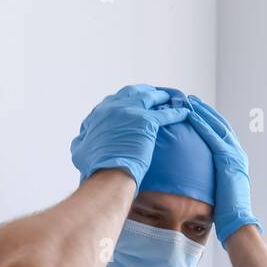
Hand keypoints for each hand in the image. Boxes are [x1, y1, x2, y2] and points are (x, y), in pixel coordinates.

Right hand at [70, 85, 190, 187]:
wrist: (107, 175)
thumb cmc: (94, 168)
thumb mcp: (81, 151)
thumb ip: (82, 141)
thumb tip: (81, 140)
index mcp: (100, 113)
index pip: (115, 100)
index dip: (126, 99)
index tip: (133, 101)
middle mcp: (114, 107)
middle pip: (133, 92)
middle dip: (145, 92)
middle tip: (154, 94)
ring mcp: (130, 112)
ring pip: (150, 98)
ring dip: (162, 96)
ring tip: (171, 97)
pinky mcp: (146, 122)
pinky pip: (166, 114)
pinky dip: (176, 111)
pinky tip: (185, 112)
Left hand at [185, 95, 261, 245]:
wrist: (238, 223)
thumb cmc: (226, 214)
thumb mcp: (217, 191)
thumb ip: (209, 181)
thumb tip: (193, 181)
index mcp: (235, 161)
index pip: (221, 134)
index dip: (208, 120)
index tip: (195, 110)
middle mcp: (237, 155)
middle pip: (220, 125)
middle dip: (205, 110)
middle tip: (190, 99)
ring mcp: (235, 156)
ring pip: (217, 126)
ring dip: (202, 112)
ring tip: (188, 101)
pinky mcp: (229, 161)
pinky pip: (214, 137)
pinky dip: (202, 124)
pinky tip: (191, 115)